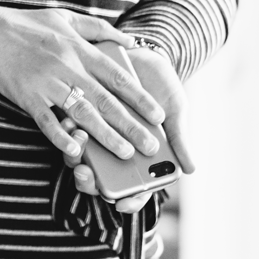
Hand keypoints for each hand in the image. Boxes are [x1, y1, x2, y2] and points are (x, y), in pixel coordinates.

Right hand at [0, 2, 165, 163]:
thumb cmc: (29, 24)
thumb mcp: (68, 17)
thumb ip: (100, 29)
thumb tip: (129, 41)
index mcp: (81, 50)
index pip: (118, 77)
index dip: (141, 97)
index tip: (159, 115)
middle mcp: (69, 67)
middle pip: (106, 101)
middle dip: (131, 125)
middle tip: (151, 145)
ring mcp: (48, 83)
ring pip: (82, 114)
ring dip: (105, 136)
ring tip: (125, 153)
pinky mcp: (27, 97)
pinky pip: (47, 121)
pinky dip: (60, 137)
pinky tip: (75, 150)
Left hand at [61, 38, 193, 214]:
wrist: (145, 55)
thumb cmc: (162, 87)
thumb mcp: (175, 111)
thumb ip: (178, 139)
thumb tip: (191, 168)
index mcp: (141, 157)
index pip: (136, 190)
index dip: (130, 201)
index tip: (123, 203)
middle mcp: (116, 153)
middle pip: (101, 181)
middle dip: (90, 181)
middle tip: (86, 173)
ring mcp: (98, 138)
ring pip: (82, 160)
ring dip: (75, 157)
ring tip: (79, 141)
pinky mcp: (83, 118)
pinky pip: (71, 132)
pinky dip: (68, 131)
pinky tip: (68, 122)